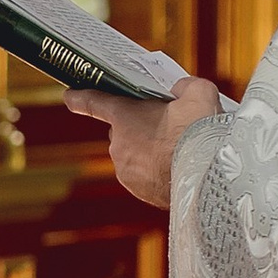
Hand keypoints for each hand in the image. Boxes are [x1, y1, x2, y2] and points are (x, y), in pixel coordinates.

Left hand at [64, 77, 219, 209]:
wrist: (208, 176)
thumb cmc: (200, 132)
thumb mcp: (199, 94)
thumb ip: (185, 86)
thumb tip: (179, 90)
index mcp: (124, 116)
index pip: (94, 102)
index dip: (81, 97)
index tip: (70, 96)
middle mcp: (118, 145)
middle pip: (124, 129)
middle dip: (141, 125)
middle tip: (168, 124)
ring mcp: (126, 171)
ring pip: (134, 154)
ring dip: (149, 150)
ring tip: (178, 148)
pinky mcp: (139, 191)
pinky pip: (143, 175)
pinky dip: (155, 171)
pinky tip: (177, 167)